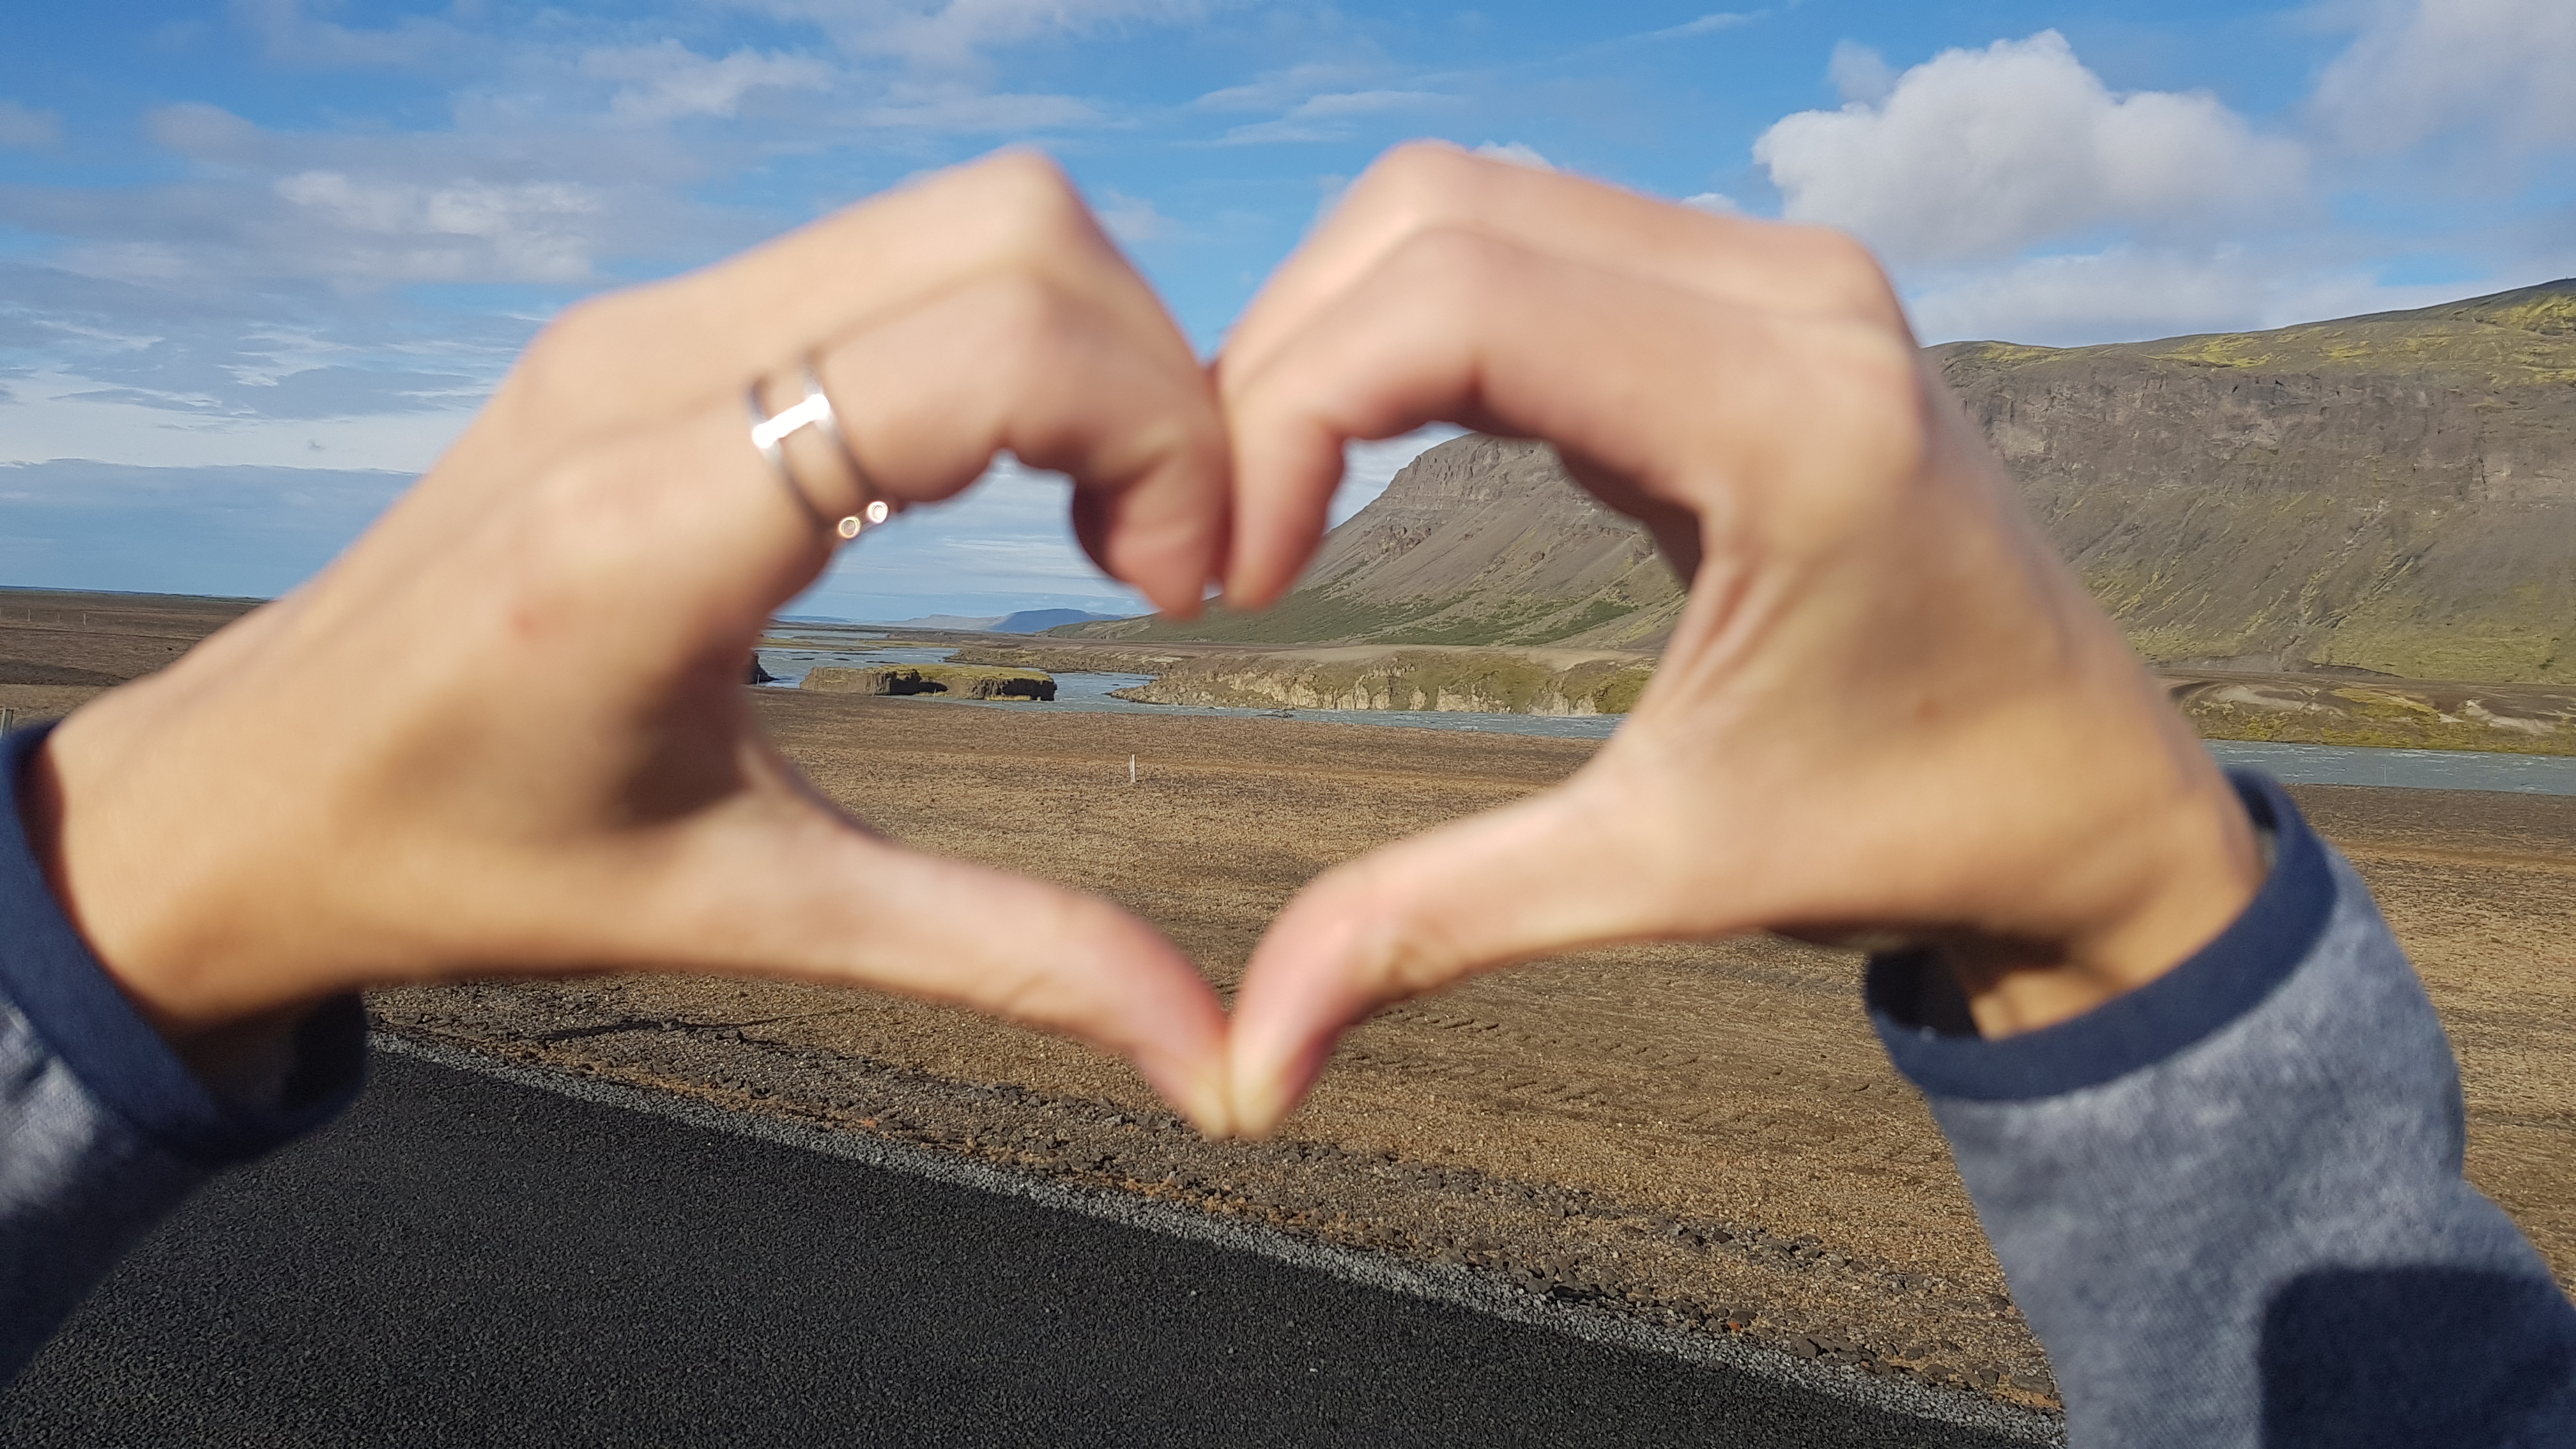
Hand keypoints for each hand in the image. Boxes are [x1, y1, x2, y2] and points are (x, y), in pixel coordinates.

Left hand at [23, 152, 1237, 1130]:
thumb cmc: (460, 864)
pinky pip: (889, 252)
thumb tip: (1207, 1055)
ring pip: (964, 214)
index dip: (1158, 436)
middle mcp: (646, 373)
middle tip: (1158, 553)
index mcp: (660, 523)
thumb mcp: (747, 912)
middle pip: (1014, 224)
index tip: (1176, 588)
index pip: (991, 344)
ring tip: (1099, 518)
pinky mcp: (643, 325)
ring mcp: (639, 324)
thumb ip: (999, 954)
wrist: (244, 798)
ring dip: (1087, 349)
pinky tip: (999, 479)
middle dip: (1156, 374)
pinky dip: (1004, 337)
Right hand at [1216, 144, 2262, 1134]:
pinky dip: (1417, 327)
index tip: (1237, 582)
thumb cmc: (1911, 832)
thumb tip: (1242, 1069)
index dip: (1287, 414)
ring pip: (1470, 204)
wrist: (2094, 800)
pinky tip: (1369, 454)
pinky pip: (1535, 242)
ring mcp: (1783, 277)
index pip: (1456, 301)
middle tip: (1227, 535)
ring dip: (1338, 332)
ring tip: (1276, 498)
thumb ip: (1431, 926)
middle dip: (1283, 357)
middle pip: (1435, 211)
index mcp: (1790, 418)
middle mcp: (1795, 299)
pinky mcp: (1760, 297)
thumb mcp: (1659, 873)